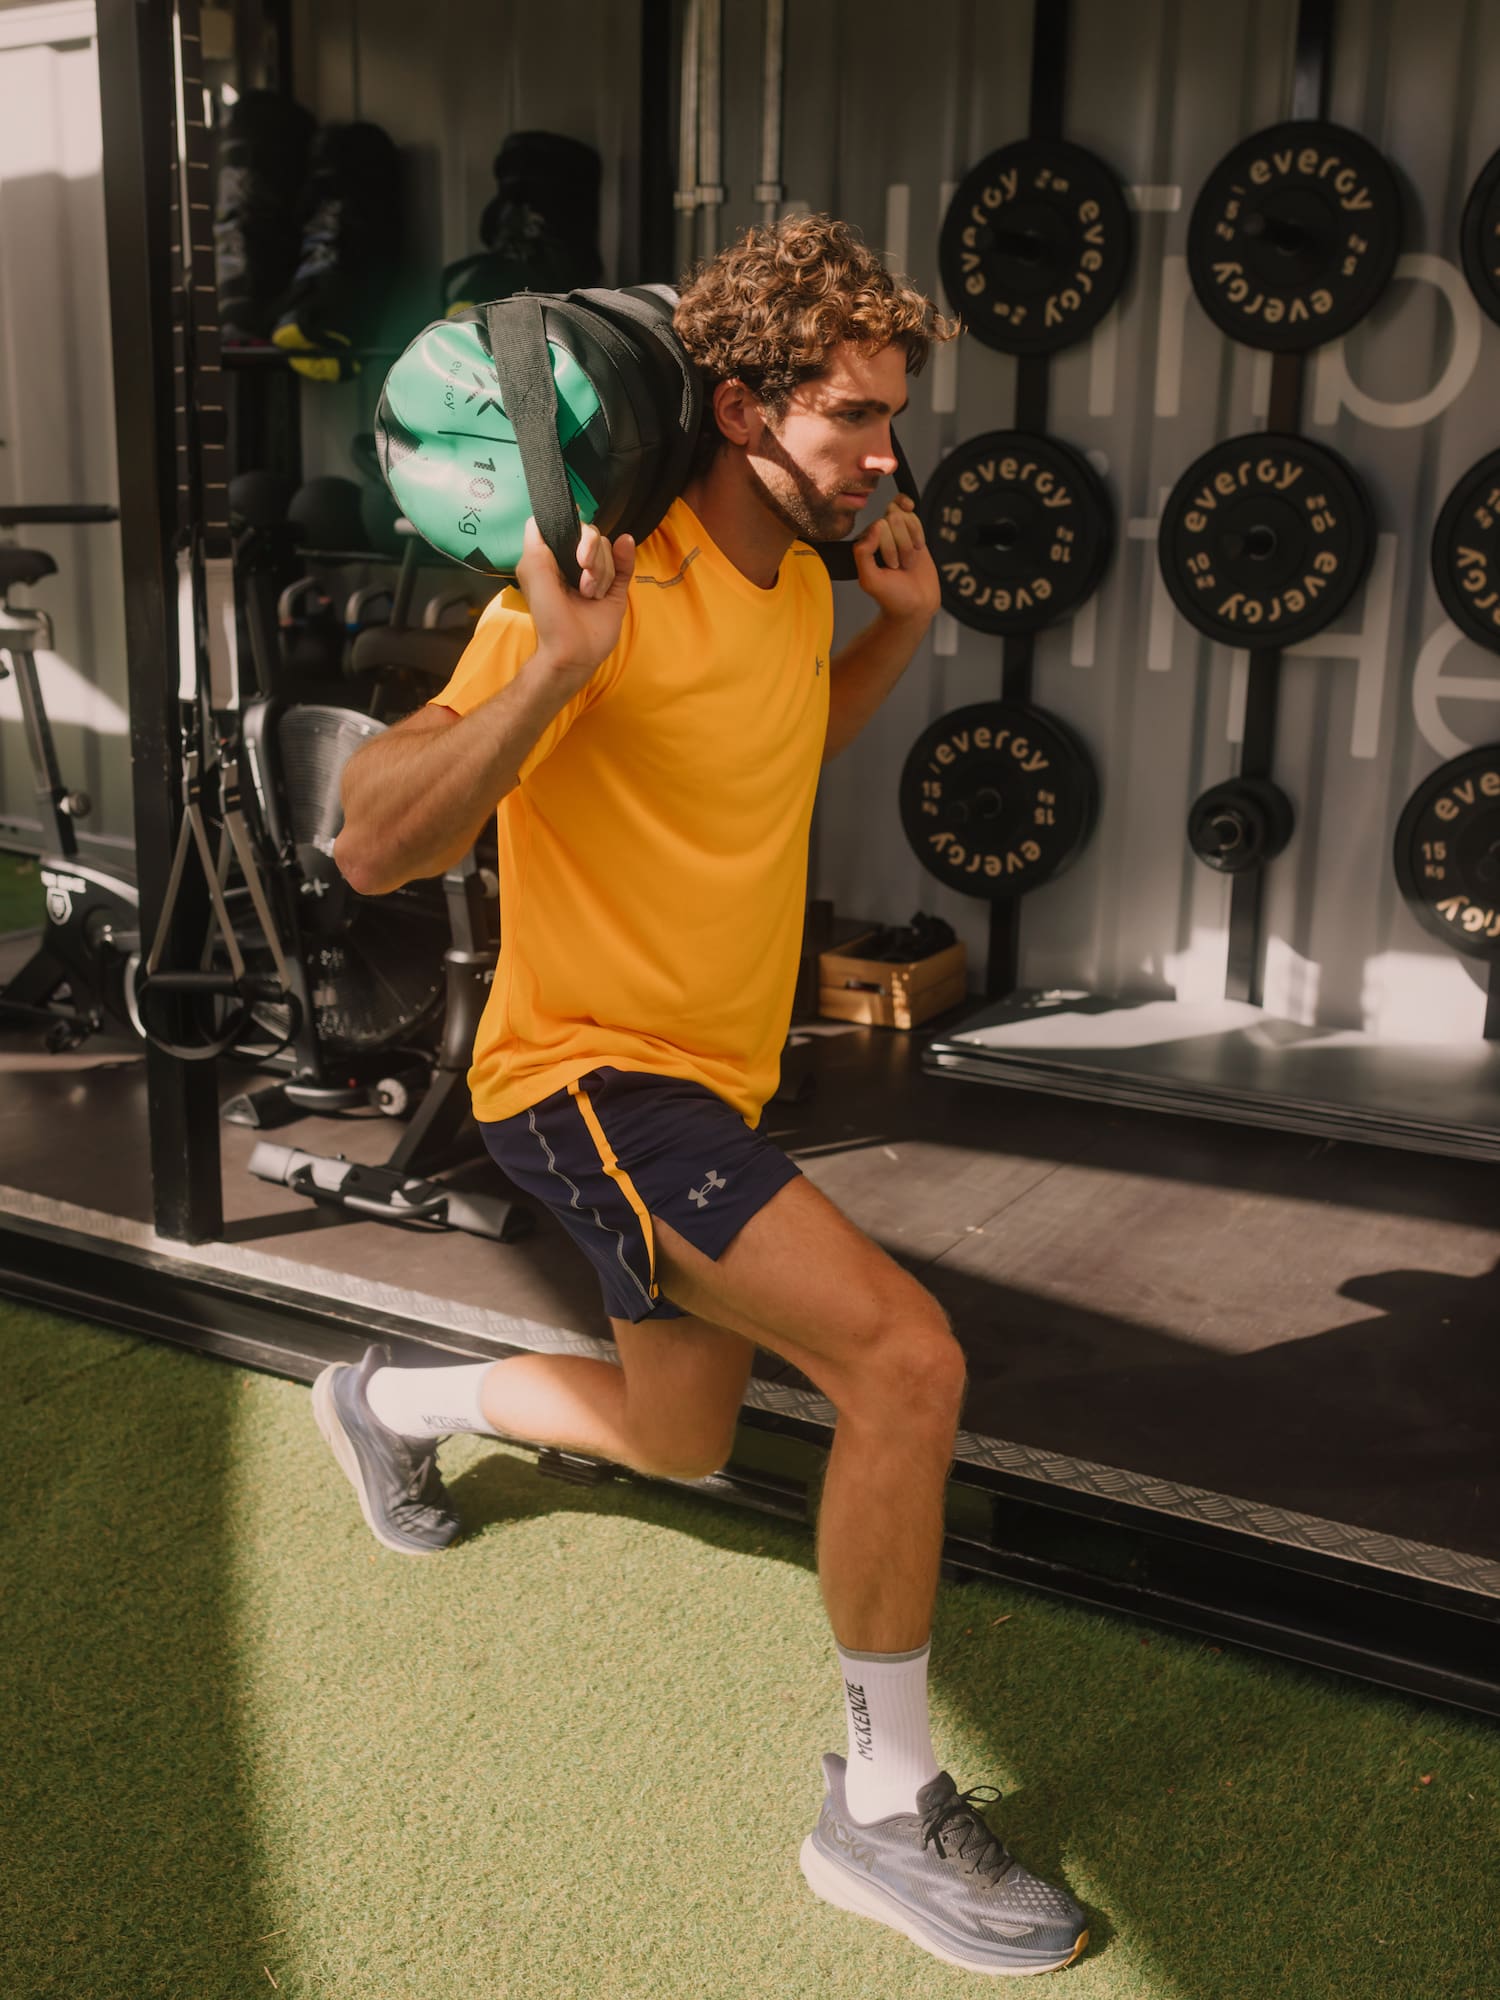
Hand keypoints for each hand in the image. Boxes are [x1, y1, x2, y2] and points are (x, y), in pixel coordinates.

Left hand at [516, 516, 635, 684]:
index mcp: (554, 556)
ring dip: (600, 573)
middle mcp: (575, 561)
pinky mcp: (615, 587)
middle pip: (592, 536)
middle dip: (590, 556)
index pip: (568, 526)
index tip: (571, 550)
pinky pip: (626, 561)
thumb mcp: (533, 574)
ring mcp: (597, 574)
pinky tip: (624, 546)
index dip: (573, 531)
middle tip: (582, 579)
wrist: (573, 652)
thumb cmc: (549, 617)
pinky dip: (625, 554)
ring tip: (589, 595)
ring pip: (608, 550)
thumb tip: (542, 515)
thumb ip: (535, 541)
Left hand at [852, 494, 940, 627]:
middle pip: (893, 518)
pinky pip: (913, 517)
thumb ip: (863, 553)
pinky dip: (918, 533)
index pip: (878, 526)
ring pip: (905, 516)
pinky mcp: (910, 532)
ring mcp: (894, 532)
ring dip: (910, 541)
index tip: (892, 567)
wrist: (916, 604)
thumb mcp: (870, 580)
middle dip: (902, 545)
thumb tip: (876, 525)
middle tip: (901, 565)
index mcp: (863, 544)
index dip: (889, 547)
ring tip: (907, 559)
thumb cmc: (892, 595)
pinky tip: (917, 548)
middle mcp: (877, 535)